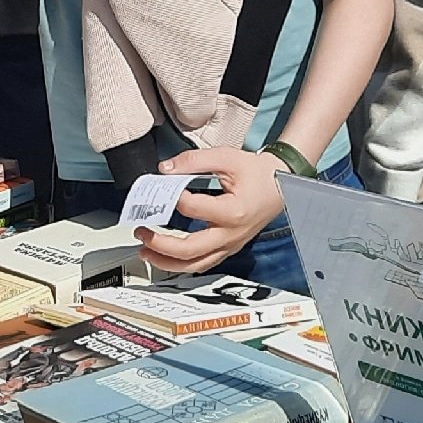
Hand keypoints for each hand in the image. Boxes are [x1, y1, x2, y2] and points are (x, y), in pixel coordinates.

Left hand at [134, 147, 291, 274]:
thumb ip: (194, 161)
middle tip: (141, 231)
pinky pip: (202, 263)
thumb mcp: (227, 158)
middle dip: (160, 244)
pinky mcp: (227, 248)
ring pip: (194, 265)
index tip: (164, 185)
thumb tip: (165, 169)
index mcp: (233, 211)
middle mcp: (231, 234)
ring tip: (145, 251)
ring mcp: (229, 245)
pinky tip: (165, 257)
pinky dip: (181, 264)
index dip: (173, 197)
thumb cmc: (258, 173)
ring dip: (166, 261)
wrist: (281, 185)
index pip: (193, 208)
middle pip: (190, 249)